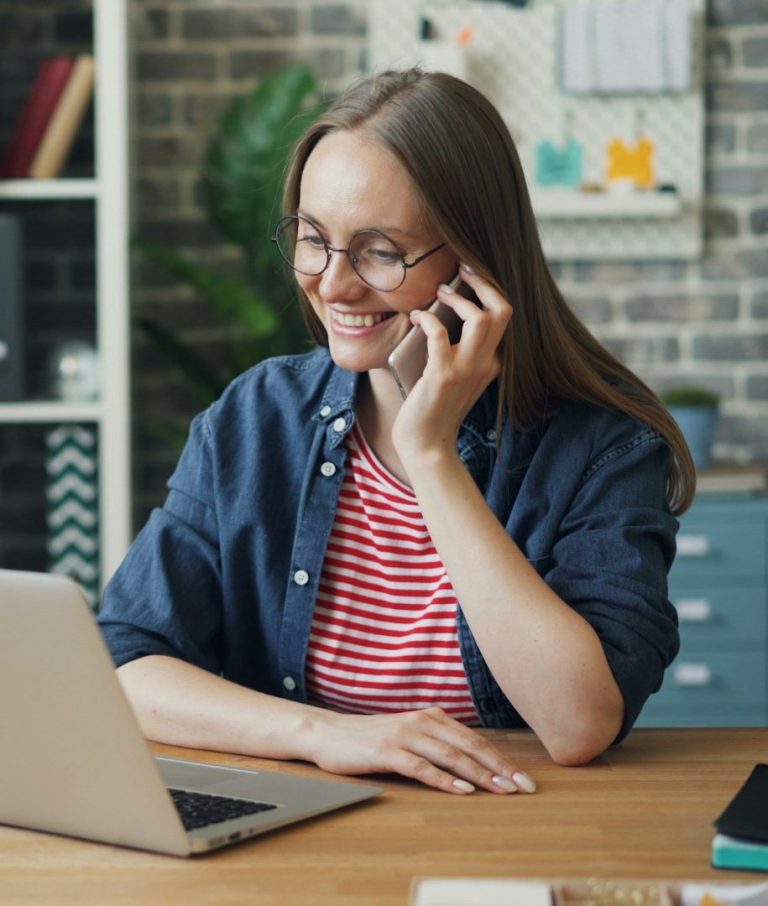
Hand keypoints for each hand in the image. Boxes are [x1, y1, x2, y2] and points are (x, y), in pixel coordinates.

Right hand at [307, 705, 535, 794]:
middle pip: (470, 746)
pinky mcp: (387, 751)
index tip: (524, 778)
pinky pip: (421, 767)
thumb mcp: (410, 734)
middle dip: (500, 768)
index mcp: (432, 717)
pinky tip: (461, 790)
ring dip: (479, 774)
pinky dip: (444, 779)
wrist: (330, 733)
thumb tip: (473, 762)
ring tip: (501, 790)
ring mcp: (405, 735)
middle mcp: (422, 722)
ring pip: (450, 756)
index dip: (502, 759)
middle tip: (524, 787)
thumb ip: (437, 742)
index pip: (475, 740)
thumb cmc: (372, 738)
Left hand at [392, 263, 512, 462]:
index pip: (503, 317)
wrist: (427, 445)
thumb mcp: (454, 376)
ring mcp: (467, 369)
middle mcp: (486, 363)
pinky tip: (416, 316)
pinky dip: (427, 317)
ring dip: (459, 297)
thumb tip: (439, 313)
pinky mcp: (443, 374)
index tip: (470, 275)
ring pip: (481, 318)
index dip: (489, 290)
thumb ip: (456, 351)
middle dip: (483, 283)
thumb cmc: (433, 410)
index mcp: (492, 363)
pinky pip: (440, 333)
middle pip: (502, 311)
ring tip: (439, 290)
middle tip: (461, 269)